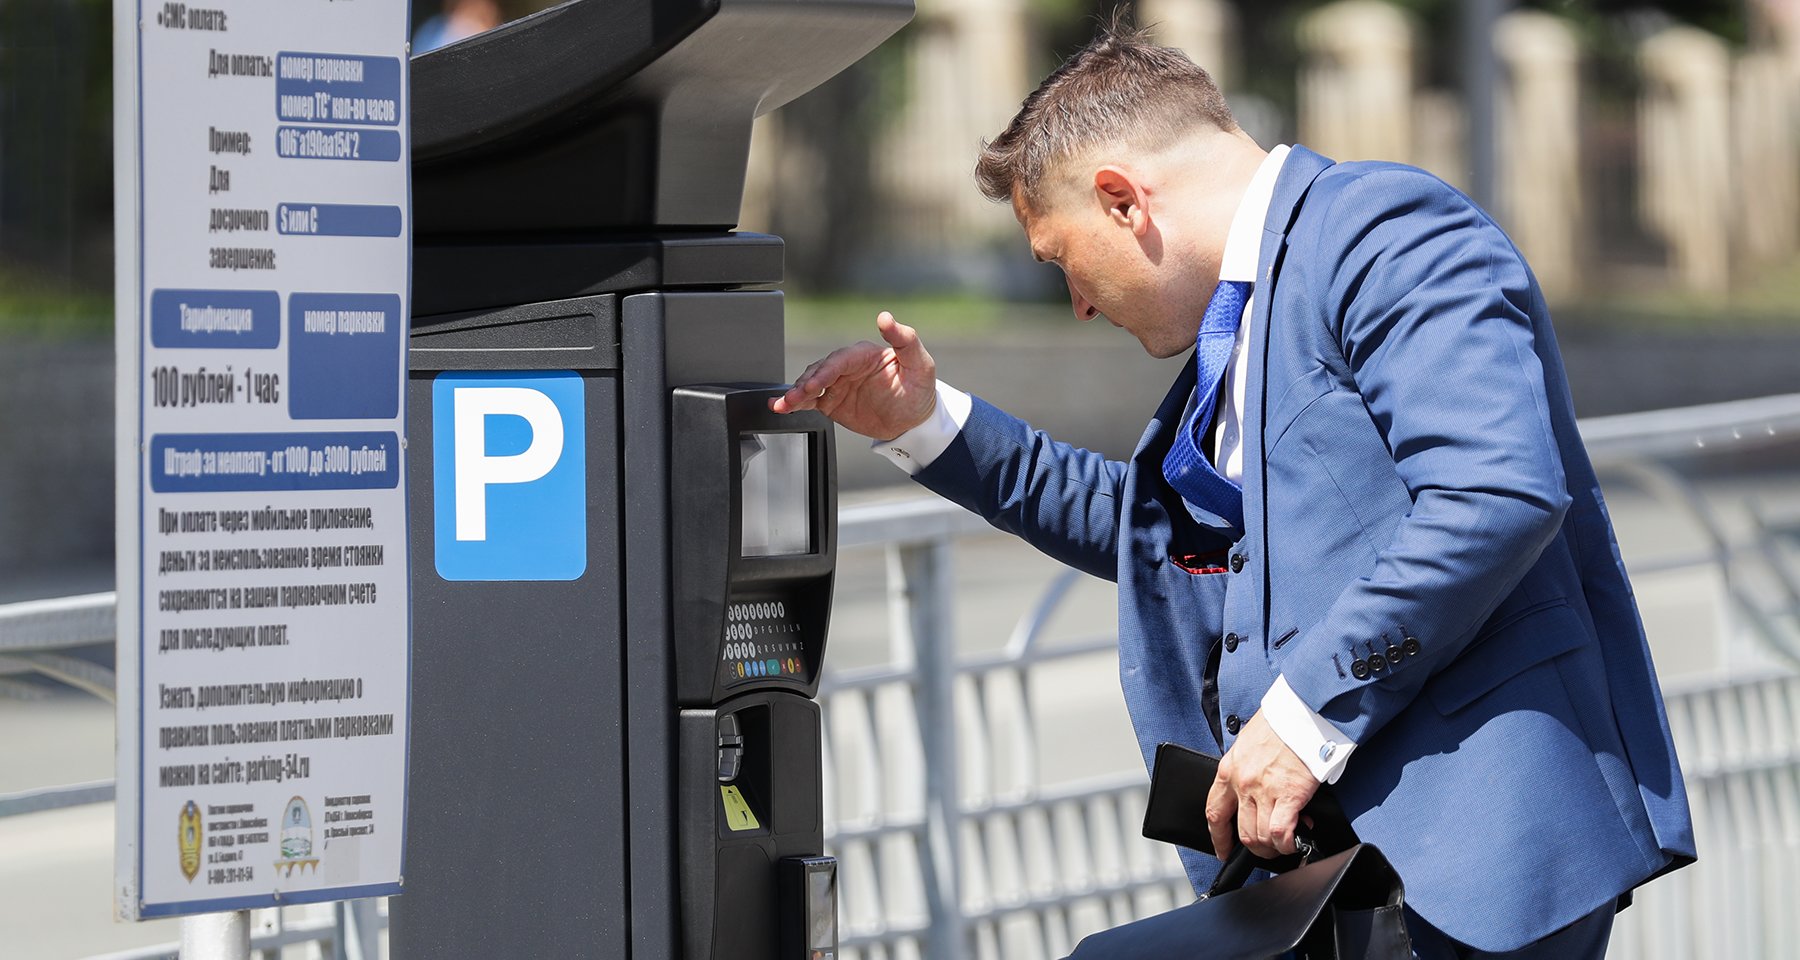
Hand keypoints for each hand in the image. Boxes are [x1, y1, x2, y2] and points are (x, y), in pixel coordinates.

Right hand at [768, 312, 938, 439]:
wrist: (913, 420)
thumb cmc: (919, 387)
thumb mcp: (920, 363)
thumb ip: (904, 339)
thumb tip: (885, 316)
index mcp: (864, 354)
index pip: (840, 359)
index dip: (826, 370)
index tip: (816, 383)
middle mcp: (847, 367)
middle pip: (820, 371)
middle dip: (806, 384)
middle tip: (797, 396)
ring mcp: (837, 384)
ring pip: (810, 384)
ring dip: (795, 393)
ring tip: (783, 404)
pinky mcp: (831, 401)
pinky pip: (809, 401)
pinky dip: (794, 403)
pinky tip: (781, 407)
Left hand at [1205, 711, 1320, 858]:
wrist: (1303, 712)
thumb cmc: (1281, 723)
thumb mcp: (1248, 744)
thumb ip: (1246, 769)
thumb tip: (1254, 793)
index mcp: (1229, 769)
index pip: (1214, 812)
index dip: (1218, 837)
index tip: (1223, 850)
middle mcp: (1242, 783)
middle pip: (1241, 831)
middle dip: (1255, 847)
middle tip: (1268, 847)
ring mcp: (1264, 790)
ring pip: (1260, 837)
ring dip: (1274, 847)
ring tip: (1285, 842)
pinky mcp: (1288, 795)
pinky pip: (1281, 833)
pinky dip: (1287, 843)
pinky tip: (1295, 840)